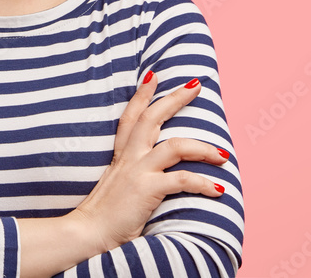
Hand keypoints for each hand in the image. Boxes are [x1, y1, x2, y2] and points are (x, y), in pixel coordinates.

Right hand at [69, 73, 229, 253]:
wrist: (88, 234)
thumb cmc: (103, 217)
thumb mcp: (116, 187)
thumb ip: (131, 176)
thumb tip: (150, 177)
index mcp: (121, 157)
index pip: (131, 117)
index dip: (142, 95)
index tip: (153, 75)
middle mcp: (129, 158)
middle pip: (153, 118)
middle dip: (175, 98)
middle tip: (195, 84)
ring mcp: (138, 171)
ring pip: (176, 146)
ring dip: (204, 148)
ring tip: (223, 154)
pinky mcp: (147, 189)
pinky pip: (183, 180)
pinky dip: (204, 183)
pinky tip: (218, 189)